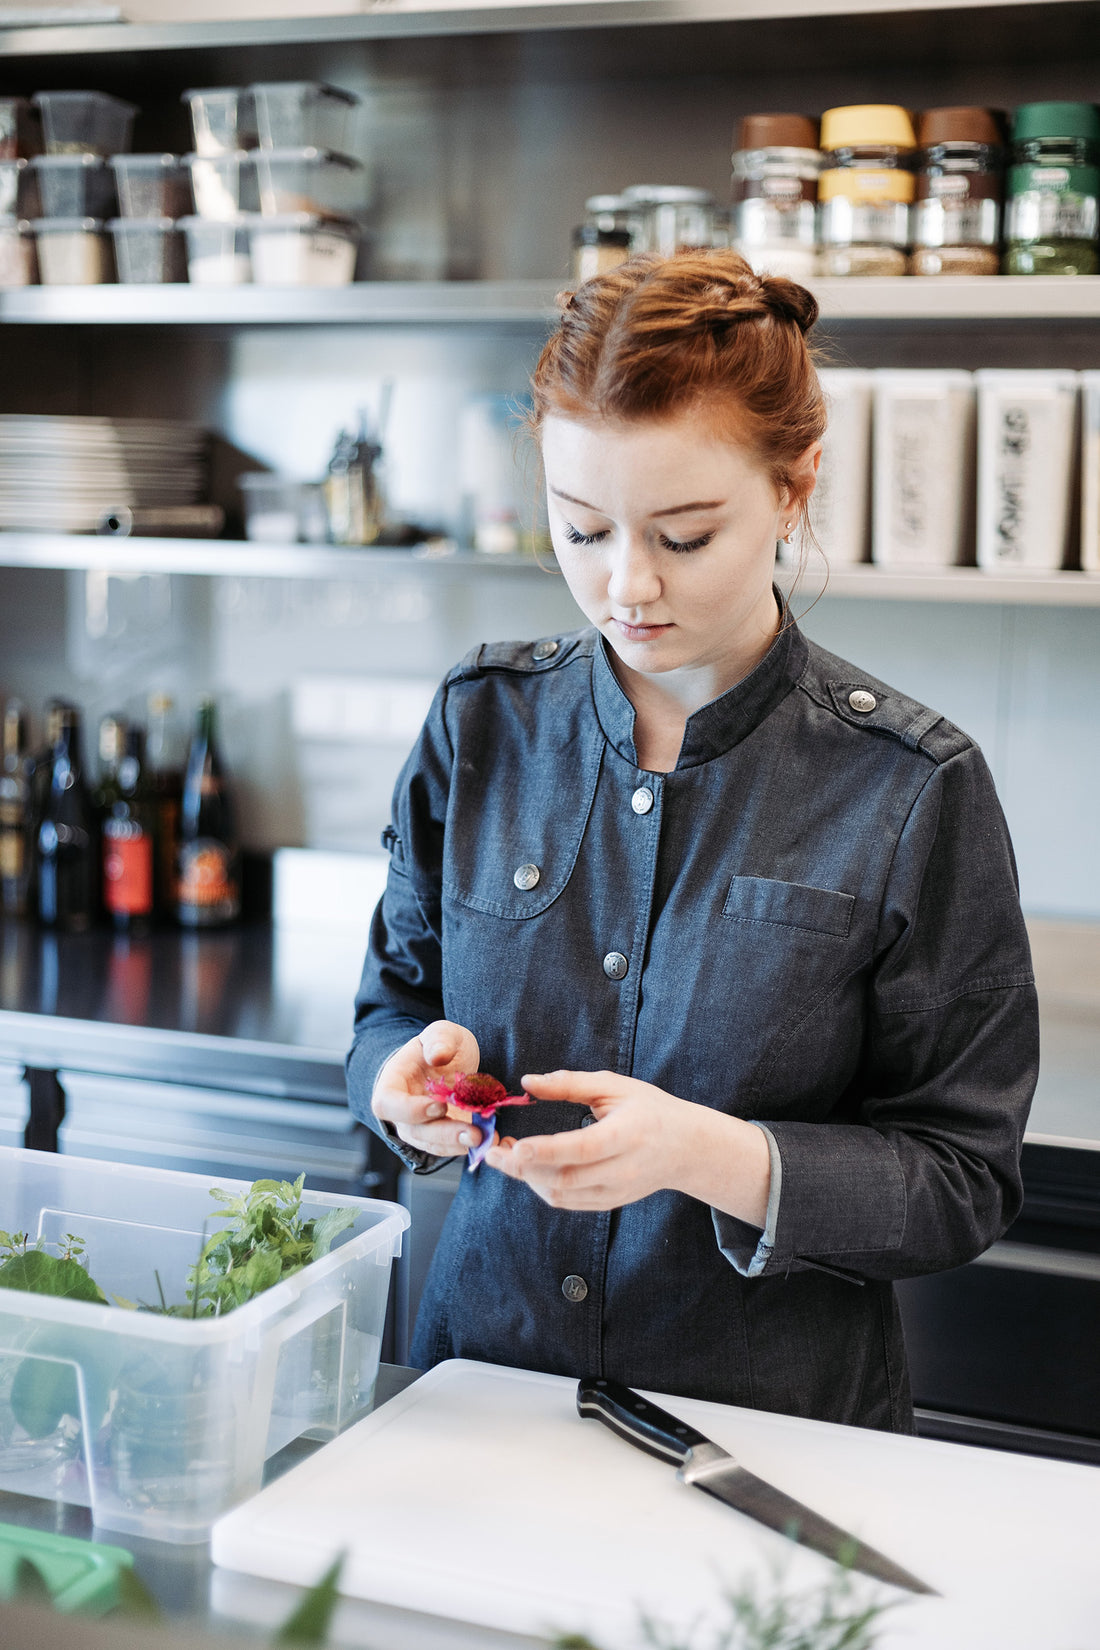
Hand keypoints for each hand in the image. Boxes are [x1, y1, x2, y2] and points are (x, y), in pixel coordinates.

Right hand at [371, 1020, 486, 1158]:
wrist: (447, 1060)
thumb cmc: (438, 1046)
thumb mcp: (441, 1033)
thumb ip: (438, 1040)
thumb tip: (437, 1055)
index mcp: (391, 1084)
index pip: (387, 1104)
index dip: (410, 1110)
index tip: (439, 1105)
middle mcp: (401, 1112)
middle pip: (415, 1131)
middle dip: (445, 1134)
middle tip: (474, 1133)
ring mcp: (419, 1127)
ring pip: (432, 1144)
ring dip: (458, 1144)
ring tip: (484, 1138)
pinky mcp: (440, 1136)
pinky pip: (448, 1147)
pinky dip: (467, 1145)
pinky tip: (487, 1139)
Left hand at [483, 1069, 695, 1209]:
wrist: (687, 1148)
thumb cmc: (650, 1110)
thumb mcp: (615, 1086)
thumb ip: (570, 1084)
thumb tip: (527, 1082)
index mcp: (626, 1135)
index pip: (581, 1148)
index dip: (545, 1150)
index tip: (514, 1146)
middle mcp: (622, 1170)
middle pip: (564, 1179)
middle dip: (521, 1168)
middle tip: (492, 1151)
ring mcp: (616, 1191)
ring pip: (561, 1195)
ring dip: (527, 1178)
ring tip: (506, 1156)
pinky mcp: (609, 1202)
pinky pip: (568, 1202)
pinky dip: (542, 1187)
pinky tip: (529, 1168)